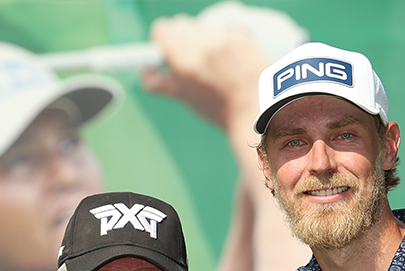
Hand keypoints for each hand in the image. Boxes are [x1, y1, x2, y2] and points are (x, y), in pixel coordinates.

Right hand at [142, 15, 270, 132]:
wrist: (259, 111)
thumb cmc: (220, 109)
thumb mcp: (185, 99)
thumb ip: (158, 83)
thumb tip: (144, 70)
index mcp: (184, 62)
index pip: (162, 30)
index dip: (162, 40)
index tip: (166, 50)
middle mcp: (203, 47)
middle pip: (181, 24)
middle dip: (183, 38)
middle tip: (191, 57)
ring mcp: (224, 39)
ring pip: (203, 27)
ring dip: (204, 39)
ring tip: (216, 63)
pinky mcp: (242, 36)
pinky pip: (225, 29)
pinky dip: (226, 41)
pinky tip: (233, 60)